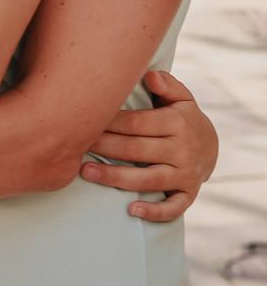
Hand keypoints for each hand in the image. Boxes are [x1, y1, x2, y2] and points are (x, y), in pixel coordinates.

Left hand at [79, 70, 217, 220]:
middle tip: (75, 144)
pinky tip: (132, 210)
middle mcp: (182, 150)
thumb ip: (166, 84)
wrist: (212, 145)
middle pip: (137, 150)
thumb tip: (150, 75)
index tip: (85, 119)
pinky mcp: (189, 194)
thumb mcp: (181, 96)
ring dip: (116, 178)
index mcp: (176, 123)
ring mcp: (186, 174)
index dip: (110, 122)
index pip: (137, 123)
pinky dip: (155, 211)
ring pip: (149, 179)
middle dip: (104, 147)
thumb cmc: (183, 115)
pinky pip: (174, 207)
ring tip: (86, 172)